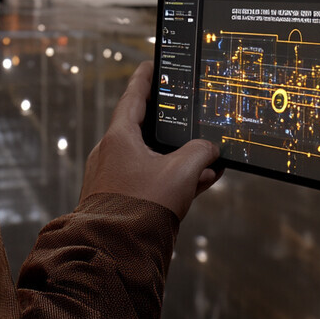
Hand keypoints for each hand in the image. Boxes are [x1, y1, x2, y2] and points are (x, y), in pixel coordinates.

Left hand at [79, 61, 222, 219]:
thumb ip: (200, 153)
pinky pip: (148, 179)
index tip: (149, 65)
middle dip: (167, 124)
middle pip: (141, 127)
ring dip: (175, 157)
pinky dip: (170, 177)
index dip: (144, 79)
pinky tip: (199, 183)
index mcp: (118, 138)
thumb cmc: (142, 208)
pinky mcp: (118, 199)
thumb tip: (210, 151)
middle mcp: (110, 153)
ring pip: (148, 157)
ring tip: (205, 158)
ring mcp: (112, 177)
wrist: (116, 253)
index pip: (132, 97)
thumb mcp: (182, 173)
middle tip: (181, 110)